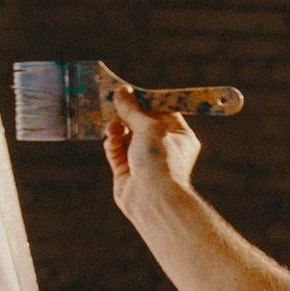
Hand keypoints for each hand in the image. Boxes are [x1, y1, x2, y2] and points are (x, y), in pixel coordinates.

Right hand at [102, 84, 201, 218]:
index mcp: (179, 136)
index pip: (162, 112)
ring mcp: (144, 161)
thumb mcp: (149, 127)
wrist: (153, 199)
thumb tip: (121, 92)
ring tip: (112, 128)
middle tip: (111, 102)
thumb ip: (133, 109)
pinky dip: (112, 144)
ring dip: (117, 129)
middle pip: (141, 124)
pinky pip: (116, 152)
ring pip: (126, 137)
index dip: (145, 101)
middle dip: (126, 114)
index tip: (129, 91)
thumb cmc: (160, 160)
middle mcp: (163, 148)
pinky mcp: (126, 173)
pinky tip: (111, 140)